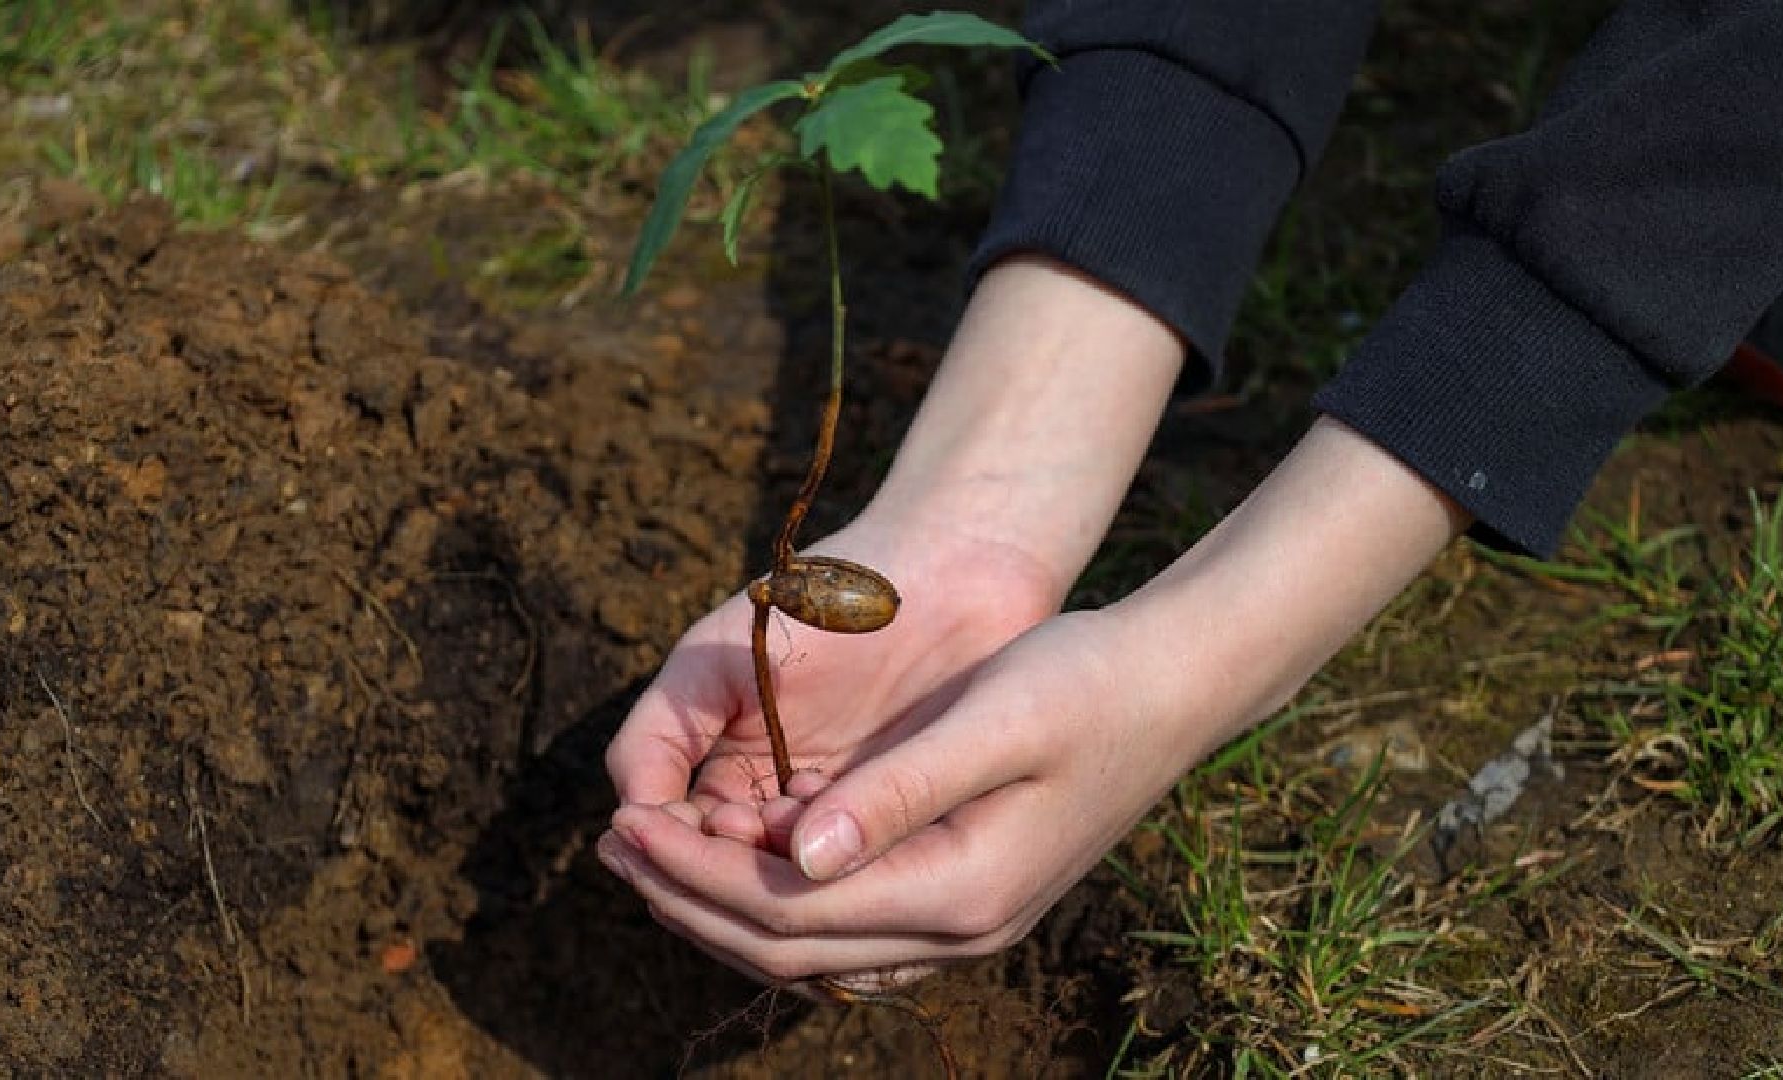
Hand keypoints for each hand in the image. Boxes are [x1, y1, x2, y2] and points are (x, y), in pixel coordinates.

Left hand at [599, 418, 1471, 984]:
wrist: (1173, 686)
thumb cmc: (1084, 682)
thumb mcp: (993, 720)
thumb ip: (896, 792)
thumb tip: (794, 854)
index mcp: (958, 887)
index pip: (787, 908)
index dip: (691, 872)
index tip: (619, 824)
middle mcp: (960, 926)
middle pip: (788, 944)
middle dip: (688, 896)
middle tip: (609, 846)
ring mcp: (966, 921)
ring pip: (814, 946)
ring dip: (723, 904)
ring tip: (650, 855)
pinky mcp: (965, 893)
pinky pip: (848, 926)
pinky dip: (779, 902)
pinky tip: (738, 859)